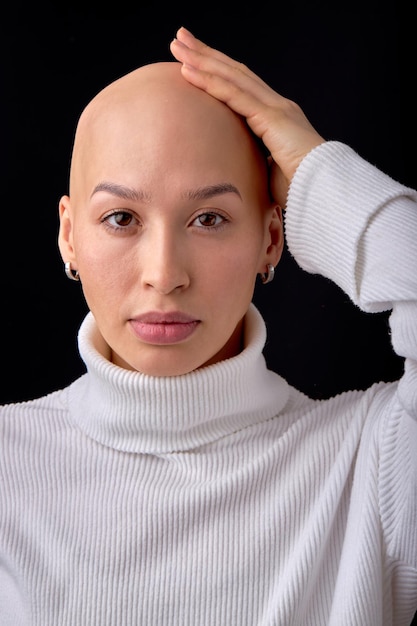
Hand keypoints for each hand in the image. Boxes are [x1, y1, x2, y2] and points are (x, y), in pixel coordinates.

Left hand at [170, 27, 324, 207]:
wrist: (325, 191)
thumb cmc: (302, 189)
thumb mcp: (271, 172)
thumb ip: (257, 163)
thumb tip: (243, 170)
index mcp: (276, 118)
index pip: (242, 87)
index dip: (217, 71)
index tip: (193, 61)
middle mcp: (276, 106)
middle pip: (235, 72)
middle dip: (206, 54)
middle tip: (181, 38)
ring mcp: (275, 108)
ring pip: (232, 76)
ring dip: (202, 59)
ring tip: (178, 44)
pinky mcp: (272, 118)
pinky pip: (235, 95)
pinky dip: (210, 82)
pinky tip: (189, 71)